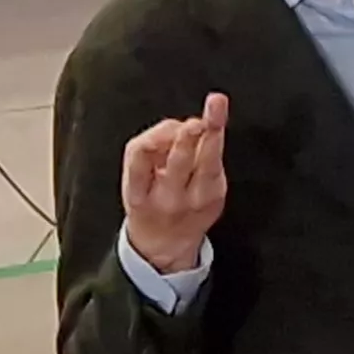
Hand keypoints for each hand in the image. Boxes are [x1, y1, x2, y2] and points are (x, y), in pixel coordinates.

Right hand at [120, 92, 231, 273]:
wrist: (165, 243)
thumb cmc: (149, 201)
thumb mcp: (135, 181)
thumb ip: (150, 152)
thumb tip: (177, 125)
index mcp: (137, 191)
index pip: (140, 158)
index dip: (156, 138)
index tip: (172, 123)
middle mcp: (167, 197)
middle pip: (178, 162)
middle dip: (187, 138)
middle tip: (197, 121)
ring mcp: (195, 200)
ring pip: (207, 163)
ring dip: (213, 134)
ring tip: (216, 110)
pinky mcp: (216, 198)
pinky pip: (217, 166)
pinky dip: (215, 144)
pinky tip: (213, 130)